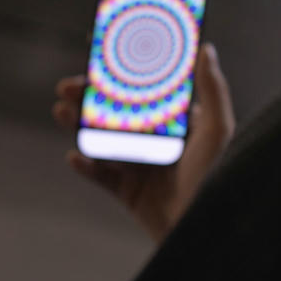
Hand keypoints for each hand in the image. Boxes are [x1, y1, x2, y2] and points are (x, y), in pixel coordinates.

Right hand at [52, 43, 235, 242]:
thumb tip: (206, 49)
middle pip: (114, 113)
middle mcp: (156, 142)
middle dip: (88, 98)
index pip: (144, 90)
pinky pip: (100, 177)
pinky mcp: (129, 193)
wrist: (205, 231)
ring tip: (61, 112)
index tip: (97, 50)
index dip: (120, 71)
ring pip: (102, 140)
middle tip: (66, 86)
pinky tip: (74, 157)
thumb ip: (212, 91)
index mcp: (177, 123)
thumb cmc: (219, 179)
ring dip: (78, 125)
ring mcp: (140, 167)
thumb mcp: (218, 131)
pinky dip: (85, 167)